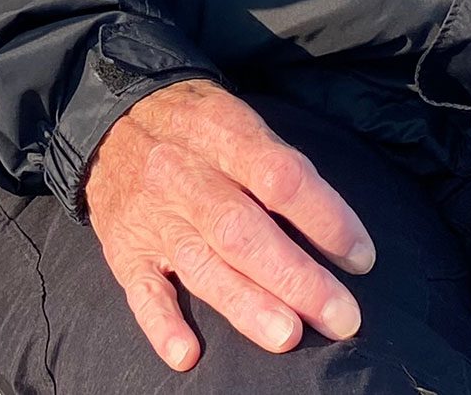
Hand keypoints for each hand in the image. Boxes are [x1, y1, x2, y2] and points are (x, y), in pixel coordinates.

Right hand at [83, 80, 373, 370]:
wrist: (109, 116)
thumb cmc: (193, 125)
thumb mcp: (235, 117)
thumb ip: (275, 164)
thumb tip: (332, 226)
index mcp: (220, 133)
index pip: (278, 176)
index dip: (324, 217)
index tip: (361, 257)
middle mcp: (183, 175)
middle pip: (242, 229)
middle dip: (295, 277)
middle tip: (342, 317)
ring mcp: (152, 215)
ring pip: (200, 263)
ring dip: (245, 303)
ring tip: (288, 336)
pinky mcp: (124, 250)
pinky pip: (140, 290)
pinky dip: (161, 324)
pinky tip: (187, 353)